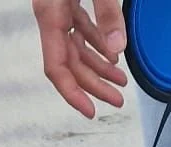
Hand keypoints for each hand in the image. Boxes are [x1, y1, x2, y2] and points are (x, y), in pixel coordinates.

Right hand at [32, 0, 127, 118]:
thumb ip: (107, 11)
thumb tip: (116, 47)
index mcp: (50, 13)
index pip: (56, 66)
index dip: (72, 94)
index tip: (90, 111)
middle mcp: (50, 15)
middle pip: (70, 63)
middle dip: (95, 84)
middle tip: (117, 99)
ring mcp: (58, 9)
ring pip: (76, 49)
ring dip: (99, 66)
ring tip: (120, 80)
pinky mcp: (66, 1)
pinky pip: (80, 30)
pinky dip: (96, 45)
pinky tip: (111, 55)